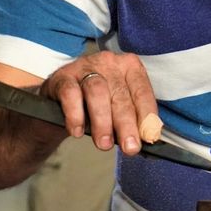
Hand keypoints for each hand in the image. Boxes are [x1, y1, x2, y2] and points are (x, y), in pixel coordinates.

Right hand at [40, 51, 158, 155]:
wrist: (60, 98)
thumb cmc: (96, 102)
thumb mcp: (118, 106)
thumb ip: (134, 118)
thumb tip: (149, 137)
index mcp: (128, 66)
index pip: (142, 90)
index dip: (147, 115)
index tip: (149, 137)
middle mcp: (108, 62)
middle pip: (120, 94)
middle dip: (126, 124)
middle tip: (129, 147)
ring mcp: (84, 66)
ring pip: (97, 92)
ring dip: (102, 121)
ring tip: (104, 143)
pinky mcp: (62, 77)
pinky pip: (70, 94)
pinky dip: (75, 114)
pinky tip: (78, 131)